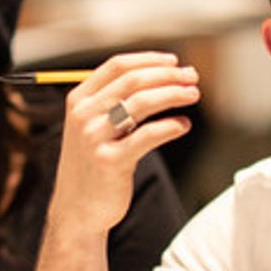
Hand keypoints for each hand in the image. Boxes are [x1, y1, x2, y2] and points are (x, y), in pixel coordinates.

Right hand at [48, 52, 199, 236]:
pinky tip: (183, 125)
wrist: (77, 210)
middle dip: (168, 75)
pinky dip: (171, 126)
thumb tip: (162, 76)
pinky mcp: (110, 161)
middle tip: (192, 77)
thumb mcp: (94, 126)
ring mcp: (95, 138)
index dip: (149, 60)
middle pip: (133, 80)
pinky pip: (148, 135)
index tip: (173, 62)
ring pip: (142, 102)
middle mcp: (84, 115)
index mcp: (79, 99)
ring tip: (193, 95)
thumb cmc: (94, 164)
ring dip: (173, 94)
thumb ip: (116, 101)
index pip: (118, 66)